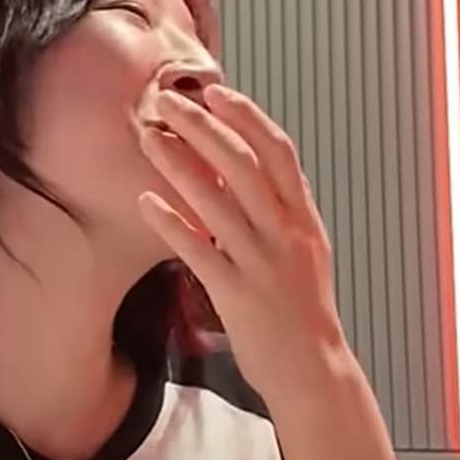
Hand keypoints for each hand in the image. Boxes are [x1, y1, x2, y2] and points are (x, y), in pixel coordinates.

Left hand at [138, 84, 401, 459]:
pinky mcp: (237, 294)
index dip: (246, 116)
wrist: (313, 368)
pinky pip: (200, 251)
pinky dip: (172, 223)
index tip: (214, 90)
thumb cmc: (300, 309)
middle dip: (203, 127)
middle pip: (243, 165)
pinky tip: (146, 201)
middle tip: (167, 101)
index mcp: (303, 218)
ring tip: (148, 137)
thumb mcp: (300, 250)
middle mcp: (285, 233)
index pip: (277, 151)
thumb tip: (240, 170)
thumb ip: (276, 211)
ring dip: (179, 164)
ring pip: (217, 201)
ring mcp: (262, 262)